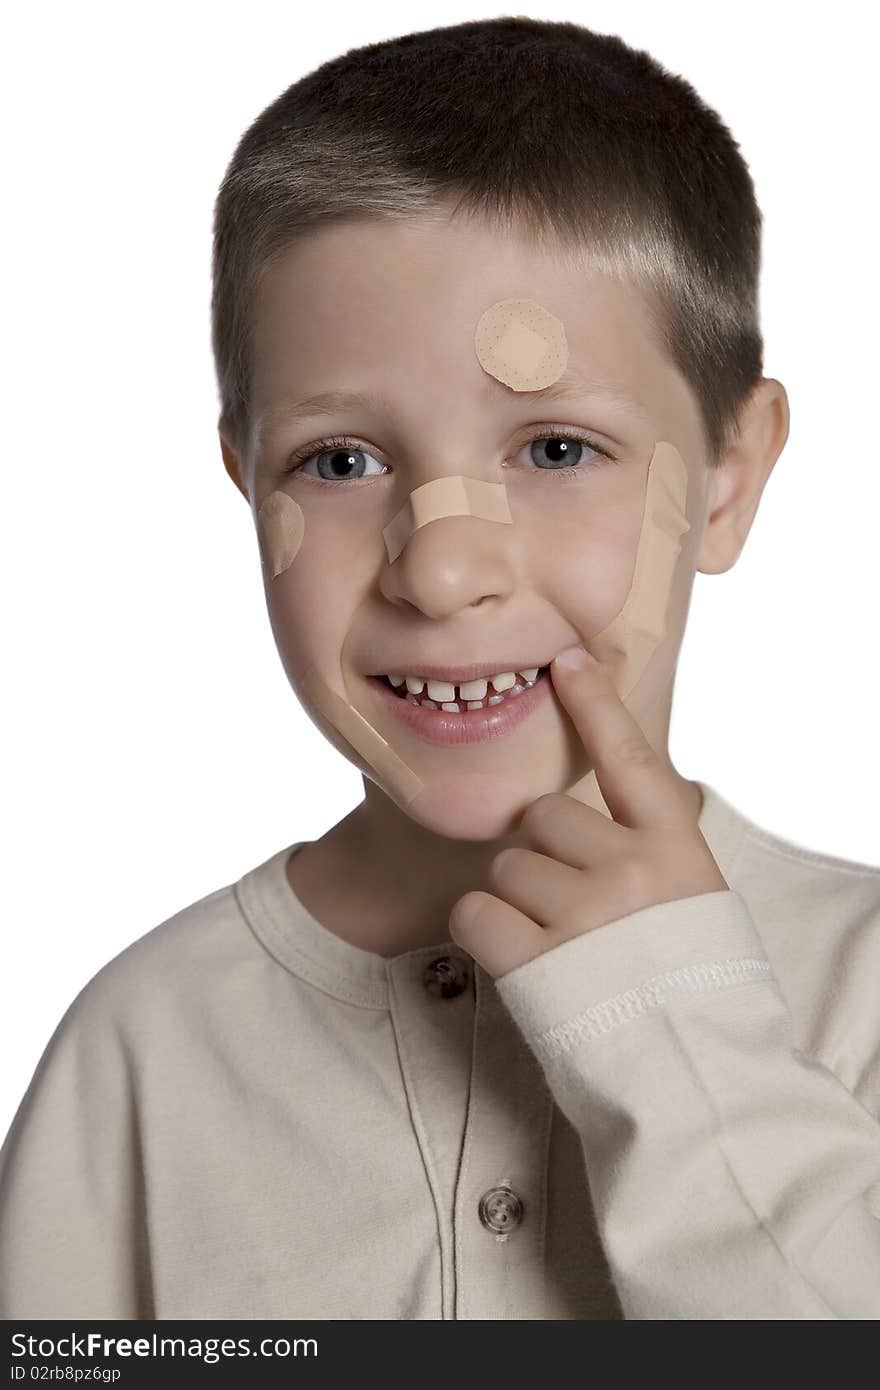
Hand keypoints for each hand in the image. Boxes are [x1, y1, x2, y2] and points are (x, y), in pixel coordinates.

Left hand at [448, 644, 728, 977]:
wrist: (691, 1077)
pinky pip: (475, 913)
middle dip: (544, 853)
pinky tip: (518, 960)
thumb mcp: (695, 901)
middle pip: (544, 819)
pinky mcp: (537, 960)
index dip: (596, 704)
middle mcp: (631, 869)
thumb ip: (653, 849)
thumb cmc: (691, 987)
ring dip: (517, 899)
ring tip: (560, 947)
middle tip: (573, 907)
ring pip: (507, 864)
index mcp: (676, 849)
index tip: (567, 659)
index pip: (629, 757)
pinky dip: (484, 933)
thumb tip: (609, 807)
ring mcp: (583, 912)